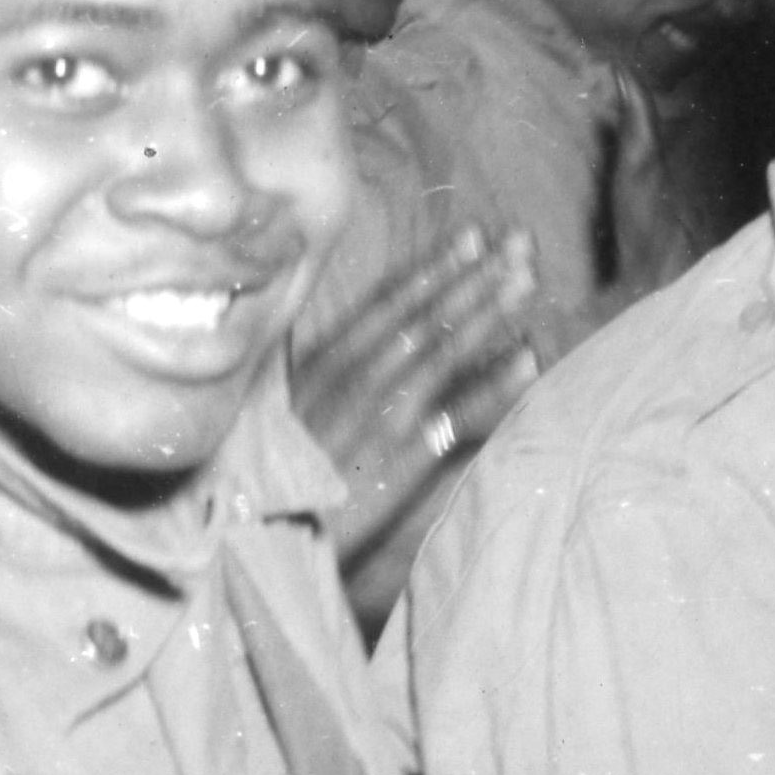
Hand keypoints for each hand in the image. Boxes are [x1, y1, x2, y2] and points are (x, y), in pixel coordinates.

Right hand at [289, 225, 542, 549]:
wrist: (245, 538)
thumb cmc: (259, 478)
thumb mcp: (277, 412)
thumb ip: (312, 374)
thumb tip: (342, 343)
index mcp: (325, 364)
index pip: (387, 305)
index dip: (434, 268)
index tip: (473, 236)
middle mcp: (353, 379)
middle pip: (423, 317)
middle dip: (474, 276)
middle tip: (522, 242)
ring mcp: (377, 418)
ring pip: (441, 353)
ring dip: (488, 312)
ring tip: (528, 281)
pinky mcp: (397, 463)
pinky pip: (454, 419)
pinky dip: (493, 387)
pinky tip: (529, 361)